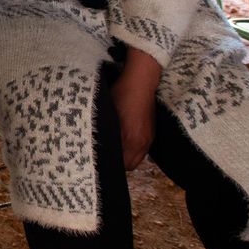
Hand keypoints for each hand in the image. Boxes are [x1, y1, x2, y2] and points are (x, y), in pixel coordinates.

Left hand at [111, 51, 161, 170]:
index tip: (101, 159)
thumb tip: (96, 145)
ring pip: (138, 159)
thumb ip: (105, 132)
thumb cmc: (120, 95)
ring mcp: (149, 138)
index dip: (110, 163)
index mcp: (129, 139)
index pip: (121, 164)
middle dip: (120, 163)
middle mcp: (141, 142)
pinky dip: (135, 150)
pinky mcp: (152, 133)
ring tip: (117, 149)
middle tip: (108, 155)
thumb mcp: (107, 113)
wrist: (140, 82)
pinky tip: (127, 141)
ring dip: (128, 157)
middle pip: (130, 165)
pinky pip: (144, 150)